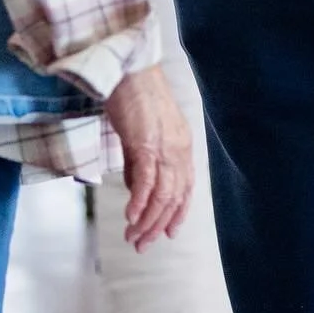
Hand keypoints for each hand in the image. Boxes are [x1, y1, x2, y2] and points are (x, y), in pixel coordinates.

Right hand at [104, 65, 193, 251]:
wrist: (128, 68)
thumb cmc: (134, 96)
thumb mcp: (143, 134)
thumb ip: (142, 163)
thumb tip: (138, 191)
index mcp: (182, 146)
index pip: (185, 189)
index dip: (177, 215)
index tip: (165, 234)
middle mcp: (179, 149)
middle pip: (173, 198)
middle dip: (156, 226)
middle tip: (140, 244)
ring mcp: (164, 147)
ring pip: (162, 195)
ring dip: (146, 221)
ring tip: (132, 236)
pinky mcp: (145, 143)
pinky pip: (147, 182)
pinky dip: (140, 203)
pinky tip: (131, 217)